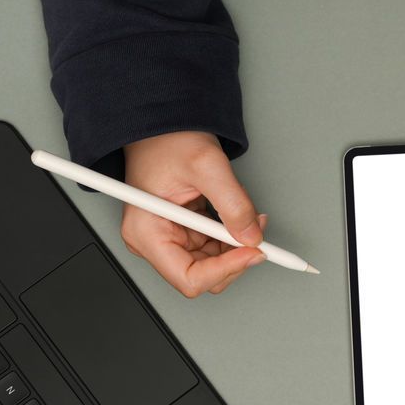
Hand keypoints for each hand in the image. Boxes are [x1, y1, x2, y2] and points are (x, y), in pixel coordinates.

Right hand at [122, 131, 265, 296]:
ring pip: (215, 264)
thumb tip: (253, 236)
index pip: (189, 277)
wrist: (164, 127)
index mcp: (146, 232)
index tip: (253, 251)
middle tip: (257, 229)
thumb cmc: (169, 140)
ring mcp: (170, 239)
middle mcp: (154, 242)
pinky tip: (235, 213)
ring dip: (237, 244)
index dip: (226, 270)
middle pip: (206, 276)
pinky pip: (216, 248)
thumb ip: (233, 203)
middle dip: (237, 256)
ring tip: (245, 212)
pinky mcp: (184, 233)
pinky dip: (233, 235)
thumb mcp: (208, 165)